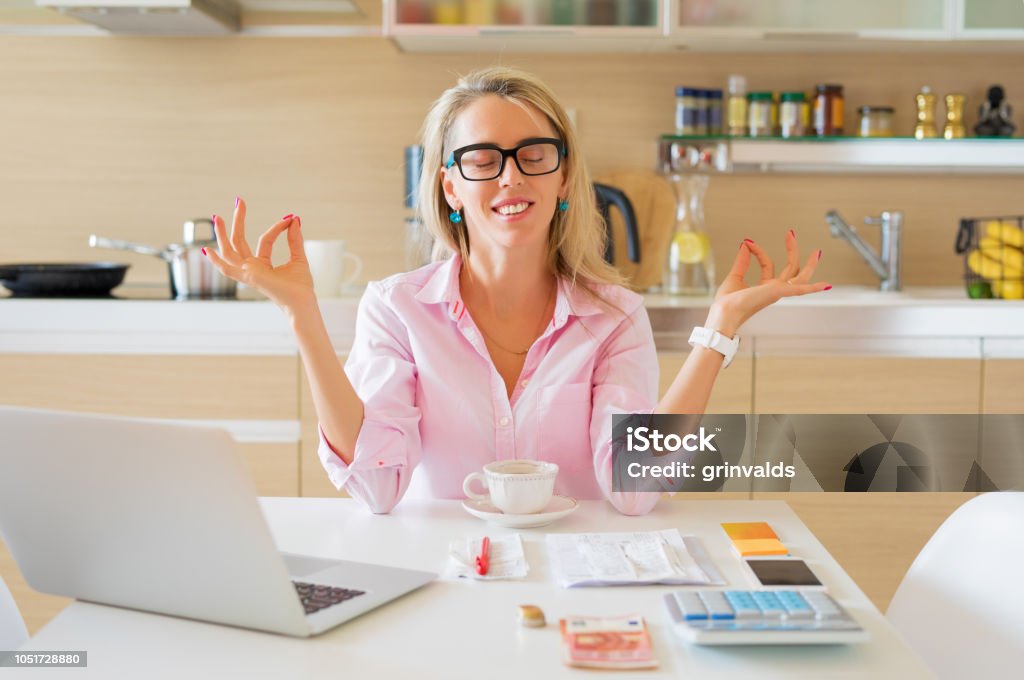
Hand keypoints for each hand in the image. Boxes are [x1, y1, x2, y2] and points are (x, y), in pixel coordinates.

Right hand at [204, 197, 315, 311]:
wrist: (302, 303)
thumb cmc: (301, 287)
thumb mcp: (298, 257)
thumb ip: (294, 239)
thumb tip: (294, 219)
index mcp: (262, 265)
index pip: (264, 240)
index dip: (277, 227)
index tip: (290, 218)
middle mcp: (252, 269)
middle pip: (239, 241)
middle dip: (238, 220)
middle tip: (239, 200)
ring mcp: (248, 273)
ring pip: (229, 250)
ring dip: (222, 234)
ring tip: (218, 216)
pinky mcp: (249, 277)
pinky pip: (227, 269)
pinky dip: (217, 261)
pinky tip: (207, 250)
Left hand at [706, 230, 830, 335]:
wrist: (724, 312)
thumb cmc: (727, 303)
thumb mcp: (735, 276)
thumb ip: (742, 261)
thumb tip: (745, 244)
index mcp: (765, 287)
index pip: (768, 264)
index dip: (759, 251)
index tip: (748, 243)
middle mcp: (774, 290)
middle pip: (791, 269)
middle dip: (792, 250)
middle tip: (791, 233)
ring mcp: (778, 291)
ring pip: (800, 277)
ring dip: (810, 264)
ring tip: (817, 252)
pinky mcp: (778, 292)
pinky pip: (800, 289)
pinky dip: (813, 287)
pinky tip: (826, 285)